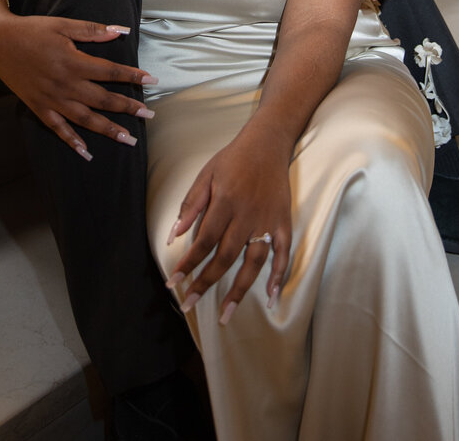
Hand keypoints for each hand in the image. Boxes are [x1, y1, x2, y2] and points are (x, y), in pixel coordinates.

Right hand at [0, 5, 156, 158]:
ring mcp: (52, 99)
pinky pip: (58, 129)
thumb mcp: (62, 25)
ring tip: (129, 139)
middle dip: (128, 107)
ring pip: (85, 119)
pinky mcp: (39, 107)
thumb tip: (121, 31)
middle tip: (149, 115)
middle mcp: (65, 84)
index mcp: (73, 62)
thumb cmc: (31, 30)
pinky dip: (72, 142)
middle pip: (103, 99)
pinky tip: (86, 153)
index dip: (132, 75)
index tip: (152, 80)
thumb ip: (92, 30)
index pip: (110, 71)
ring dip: (108, 130)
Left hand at [166, 130, 291, 323]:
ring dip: (239, 290)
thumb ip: (191, 204)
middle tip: (190, 303)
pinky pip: (283, 254)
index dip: (189, 263)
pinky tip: (270, 297)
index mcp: (226, 201)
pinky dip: (278, 276)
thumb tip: (174, 234)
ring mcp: (268, 221)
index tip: (175, 282)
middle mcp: (247, 214)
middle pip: (226, 256)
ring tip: (226, 314)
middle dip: (206, 282)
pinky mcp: (284, 222)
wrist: (268, 144)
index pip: (204, 240)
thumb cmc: (233, 159)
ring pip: (254, 261)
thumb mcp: (206, 174)